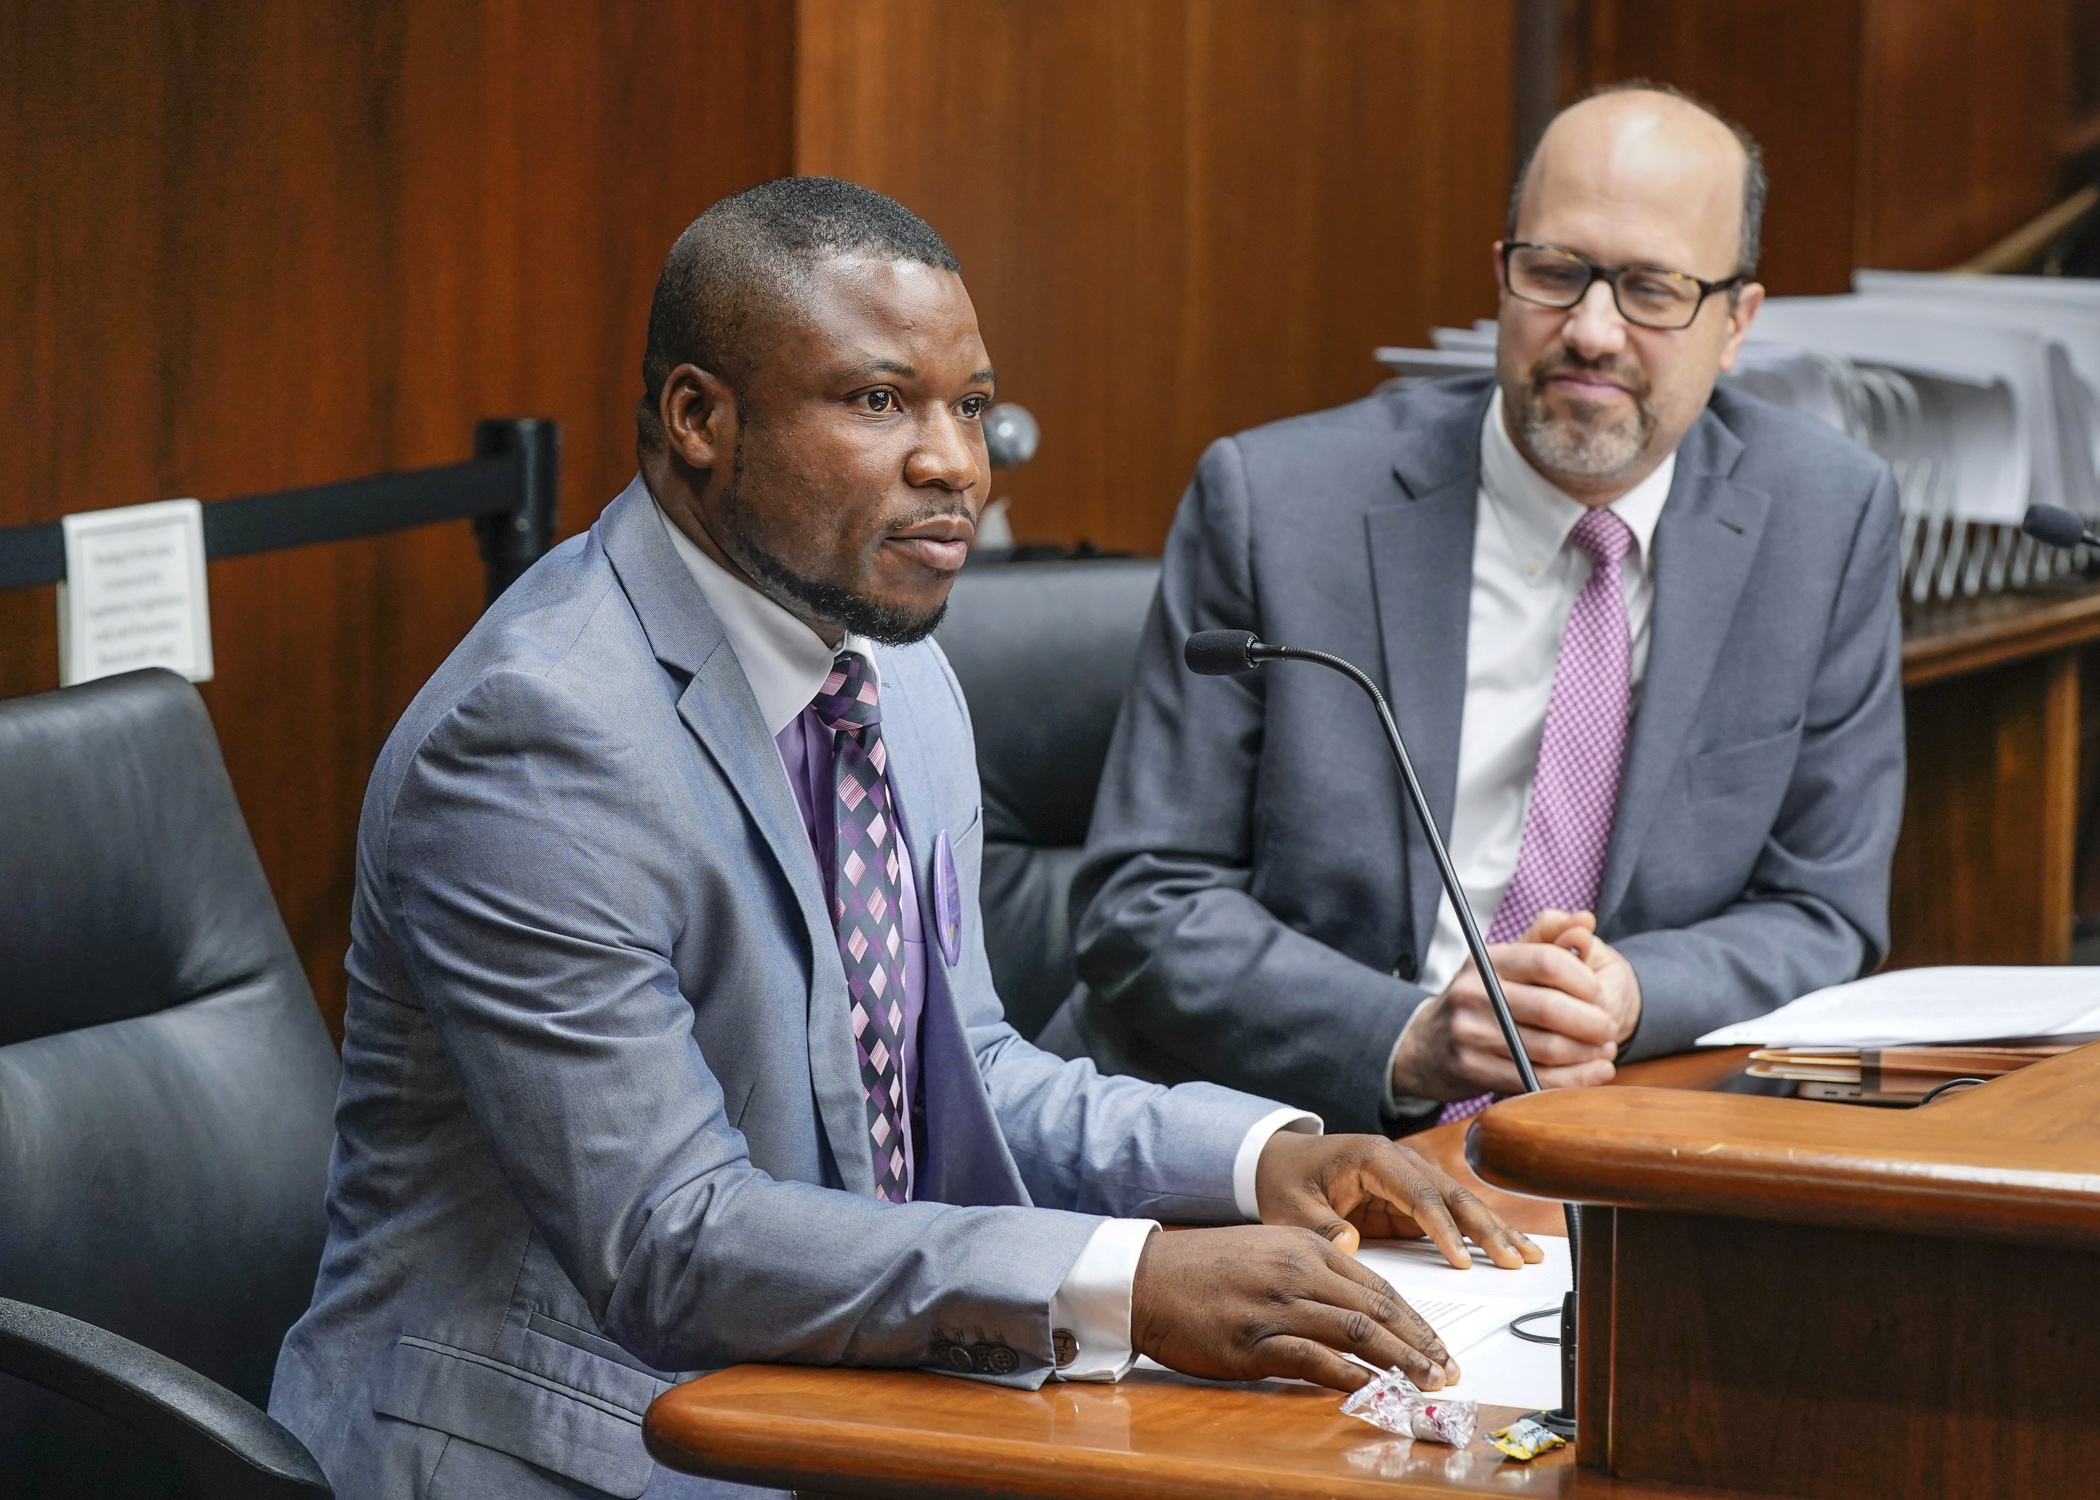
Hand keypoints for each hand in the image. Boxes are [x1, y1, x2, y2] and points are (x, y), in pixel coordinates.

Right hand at [1131, 1224, 1456, 1392]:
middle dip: (1420, 1343)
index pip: (1377, 1285)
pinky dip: (1351, 1379)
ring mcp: (1277, 1307)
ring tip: (1424, 1385)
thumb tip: (1356, 1302)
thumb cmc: (1205, 1268)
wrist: (1147, 1278)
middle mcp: (1298, 1272)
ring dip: (1399, 1364)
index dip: (1415, 1319)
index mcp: (1304, 1247)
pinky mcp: (1255, 1343)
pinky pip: (1315, 1362)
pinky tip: (1373, 1393)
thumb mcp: (1266, 1250)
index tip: (1439, 1343)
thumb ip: (1311, 1268)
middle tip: (1447, 1370)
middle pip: (1377, 1310)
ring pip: (1356, 1335)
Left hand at [1252, 1130, 1541, 1268]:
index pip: (1417, 1192)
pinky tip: (1508, 1249)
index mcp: (1373, 1157)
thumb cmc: (1286, 1181)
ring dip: (1494, 1229)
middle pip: (1451, 1193)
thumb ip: (1318, 1225)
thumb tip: (1347, 1243)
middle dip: (1486, 1227)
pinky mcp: (1412, 1199)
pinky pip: (1453, 1215)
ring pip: (1461, 1202)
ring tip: (1528, 1256)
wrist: (1280, 1161)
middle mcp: (1400, 1162)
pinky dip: (1480, 1233)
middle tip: (1514, 1260)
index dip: (1441, 1226)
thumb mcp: (1290, 1207)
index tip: (1460, 1260)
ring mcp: (1410, 1178)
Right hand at [1391, 909, 1640, 1098]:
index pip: (1547, 961)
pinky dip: (1575, 1079)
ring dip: (1589, 1053)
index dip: (1584, 979)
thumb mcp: (1506, 962)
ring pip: (1547, 1048)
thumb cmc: (1482, 999)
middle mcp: (1473, 994)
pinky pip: (1536, 1079)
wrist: (1426, 1046)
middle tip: (1610, 1027)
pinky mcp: (1473, 1070)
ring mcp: (1469, 1034)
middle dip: (1593, 1022)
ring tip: (1606, 1050)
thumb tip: (1585, 920)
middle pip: (1550, 1008)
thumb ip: (1548, 939)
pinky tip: (1595, 1072)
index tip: (1597, 993)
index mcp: (1485, 960)